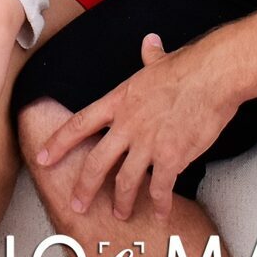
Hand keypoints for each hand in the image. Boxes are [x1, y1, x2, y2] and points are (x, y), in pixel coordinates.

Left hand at [34, 33, 241, 221]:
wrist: (212, 76)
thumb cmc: (190, 66)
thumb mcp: (161, 60)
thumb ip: (150, 56)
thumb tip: (149, 43)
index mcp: (120, 101)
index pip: (79, 124)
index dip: (59, 143)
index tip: (44, 158)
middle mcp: (128, 125)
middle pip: (96, 162)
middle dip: (83, 187)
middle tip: (77, 204)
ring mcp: (148, 144)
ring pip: (125, 181)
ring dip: (122, 201)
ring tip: (121, 214)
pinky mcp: (171, 157)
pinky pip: (160, 188)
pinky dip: (160, 204)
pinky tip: (162, 213)